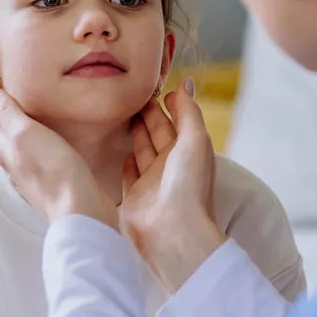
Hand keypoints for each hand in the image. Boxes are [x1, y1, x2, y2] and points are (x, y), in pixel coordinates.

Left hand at [0, 85, 118, 228]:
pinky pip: (34, 164)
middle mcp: (13, 165)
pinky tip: (40, 153)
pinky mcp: (49, 186)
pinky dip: (32, 153)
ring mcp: (30, 178)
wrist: (77, 210)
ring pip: (15, 155)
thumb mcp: (26, 133)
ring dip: (12, 142)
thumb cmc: (50, 168)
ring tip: (13, 133)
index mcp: (5, 150)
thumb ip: (8, 113)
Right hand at [120, 79, 226, 292]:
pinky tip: (121, 150)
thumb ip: (189, 111)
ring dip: (135, 133)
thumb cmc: (188, 185)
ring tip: (123, 114)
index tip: (154, 86)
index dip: (168, 104)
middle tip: (132, 94)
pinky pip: (129, 175)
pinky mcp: (133, 197)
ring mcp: (151, 182)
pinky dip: (126, 161)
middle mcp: (170, 166)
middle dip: (148, 114)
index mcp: (188, 152)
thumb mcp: (194, 140)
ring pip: (142, 150)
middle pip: (157, 133)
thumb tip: (186, 83)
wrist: (173, 232)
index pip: (176, 121)